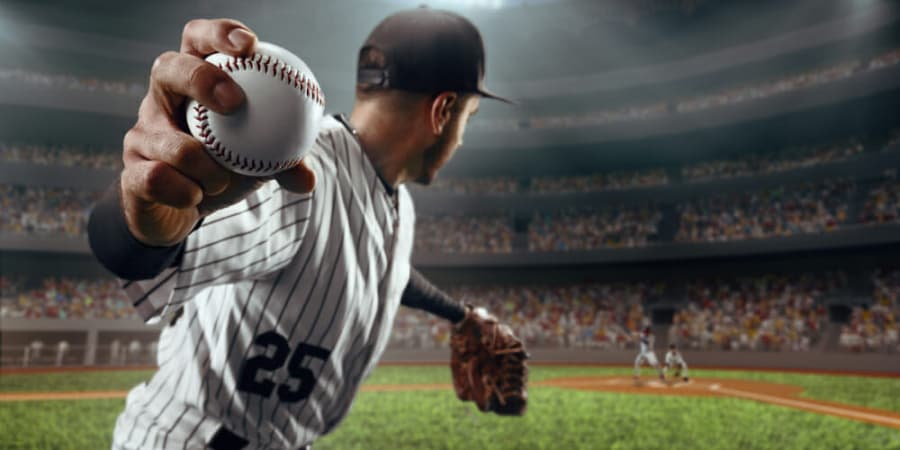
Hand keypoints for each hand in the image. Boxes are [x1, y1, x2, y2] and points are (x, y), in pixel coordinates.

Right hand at [121, 18, 315, 246]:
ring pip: (166, 138)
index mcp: (194, 82)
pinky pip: (155, 177)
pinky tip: (195, 197)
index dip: (219, 34)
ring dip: (202, 164)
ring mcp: (142, 133)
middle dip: (201, 79)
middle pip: (167, 67)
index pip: (198, 39)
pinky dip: (183, 190)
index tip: (249, 46)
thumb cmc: (222, 169)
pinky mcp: (132, 170)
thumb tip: (307, 178)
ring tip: (220, 181)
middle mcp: (161, 99)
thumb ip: (283, 162)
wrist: (180, 211)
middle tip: (235, 103)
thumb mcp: (257, 160)